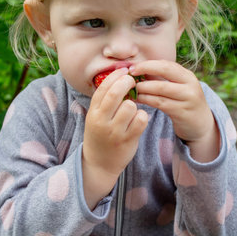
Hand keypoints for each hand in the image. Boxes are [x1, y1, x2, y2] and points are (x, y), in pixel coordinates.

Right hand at [82, 68, 147, 208]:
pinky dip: (142, 117)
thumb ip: (104, 101)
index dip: (115, 75)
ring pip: (131, 106)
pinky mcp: (127, 140)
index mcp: (93, 112)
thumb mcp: (95, 117)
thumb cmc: (100, 136)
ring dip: (135, 104)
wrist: (99, 164)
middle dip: (127, 83)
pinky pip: (141, 120)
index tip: (124, 71)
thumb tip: (118, 77)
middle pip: (116, 93)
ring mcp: (115, 131)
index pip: (103, 87)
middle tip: (133, 82)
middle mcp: (102, 121)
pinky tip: (139, 120)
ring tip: (132, 110)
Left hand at [133, 60, 219, 161]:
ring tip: (132, 89)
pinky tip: (138, 100)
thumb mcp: (178, 88)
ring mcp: (188, 99)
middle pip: (165, 72)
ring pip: (161, 89)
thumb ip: (163, 79)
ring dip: (144, 88)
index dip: (148, 64)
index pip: (166, 64)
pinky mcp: (182, 112)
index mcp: (188, 76)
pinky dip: (147, 100)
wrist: (200, 125)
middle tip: (129, 76)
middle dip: (145, 71)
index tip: (132, 68)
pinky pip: (161, 104)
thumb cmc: (183, 104)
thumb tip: (138, 70)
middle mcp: (190, 85)